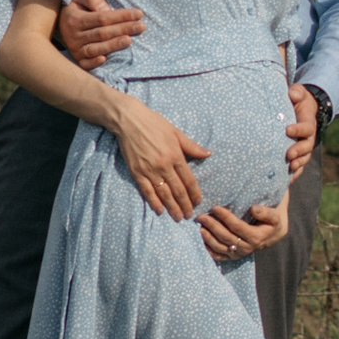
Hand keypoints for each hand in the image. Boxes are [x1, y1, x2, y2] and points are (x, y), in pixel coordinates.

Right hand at [58, 0, 145, 72]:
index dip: (121, 16)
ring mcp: (75, 49)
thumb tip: (107, 10)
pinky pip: (85, 64)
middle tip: (141, 26)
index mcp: (75, 19)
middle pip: (103, 33)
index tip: (139, 14)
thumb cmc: (76, 8)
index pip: (103, 18)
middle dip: (123, 29)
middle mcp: (74, 35)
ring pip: (96, 48)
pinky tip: (105, 59)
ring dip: (113, 45)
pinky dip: (94, 63)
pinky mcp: (77, 60)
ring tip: (129, 40)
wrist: (58, 23)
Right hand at [104, 92, 207, 219]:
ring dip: (172, 208)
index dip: (194, 194)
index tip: (198, 202)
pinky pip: (147, 191)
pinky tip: (160, 211)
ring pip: (164, 194)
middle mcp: (164, 165)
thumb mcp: (176, 132)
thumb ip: (192, 146)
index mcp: (176, 156)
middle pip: (178, 190)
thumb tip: (208, 154)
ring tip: (178, 218)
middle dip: (185, 205)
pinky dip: (154, 202)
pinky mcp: (137, 172)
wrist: (130, 120)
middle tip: (189, 216)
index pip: (189, 180)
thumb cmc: (154, 123)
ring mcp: (150, 170)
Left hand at [200, 191, 289, 263]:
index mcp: (255, 238)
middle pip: (226, 237)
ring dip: (208, 238)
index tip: (215, 208)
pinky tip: (200, 241)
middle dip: (212, 226)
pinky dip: (208, 250)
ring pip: (220, 247)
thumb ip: (267, 212)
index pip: (237, 227)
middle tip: (202, 216)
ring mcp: (238, 254)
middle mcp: (246, 248)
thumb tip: (254, 209)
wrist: (271, 236)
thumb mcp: (275, 216)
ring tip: (199, 227)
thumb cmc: (271, 223)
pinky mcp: (232, 257)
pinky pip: (218, 256)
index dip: (225, 217)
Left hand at [284, 81, 319, 175]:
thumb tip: (293, 94)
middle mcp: (308, 136)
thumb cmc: (297, 101)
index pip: (307, 127)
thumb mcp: (299, 93)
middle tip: (289, 154)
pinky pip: (299, 166)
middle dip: (299, 150)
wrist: (303, 110)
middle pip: (307, 146)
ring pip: (305, 158)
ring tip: (290, 167)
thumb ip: (297, 92)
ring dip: (298, 164)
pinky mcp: (299, 154)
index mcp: (308, 121)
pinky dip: (295, 174)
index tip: (287, 130)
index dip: (298, 129)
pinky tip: (287, 181)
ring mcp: (304, 146)